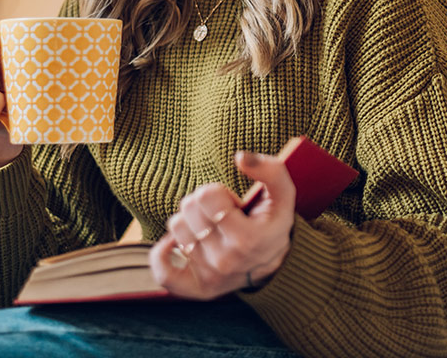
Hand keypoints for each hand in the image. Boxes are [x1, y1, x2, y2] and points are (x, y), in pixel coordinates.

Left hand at [149, 151, 294, 298]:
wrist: (273, 263)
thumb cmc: (273, 222)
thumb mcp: (284, 194)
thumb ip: (271, 169)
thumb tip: (240, 158)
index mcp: (248, 239)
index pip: (207, 197)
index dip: (217, 192)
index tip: (232, 202)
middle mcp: (227, 261)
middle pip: (188, 210)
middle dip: (202, 203)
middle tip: (220, 213)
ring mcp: (211, 276)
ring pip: (177, 229)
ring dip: (190, 222)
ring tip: (210, 227)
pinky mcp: (196, 287)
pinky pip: (163, 271)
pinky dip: (163, 252)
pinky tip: (176, 243)